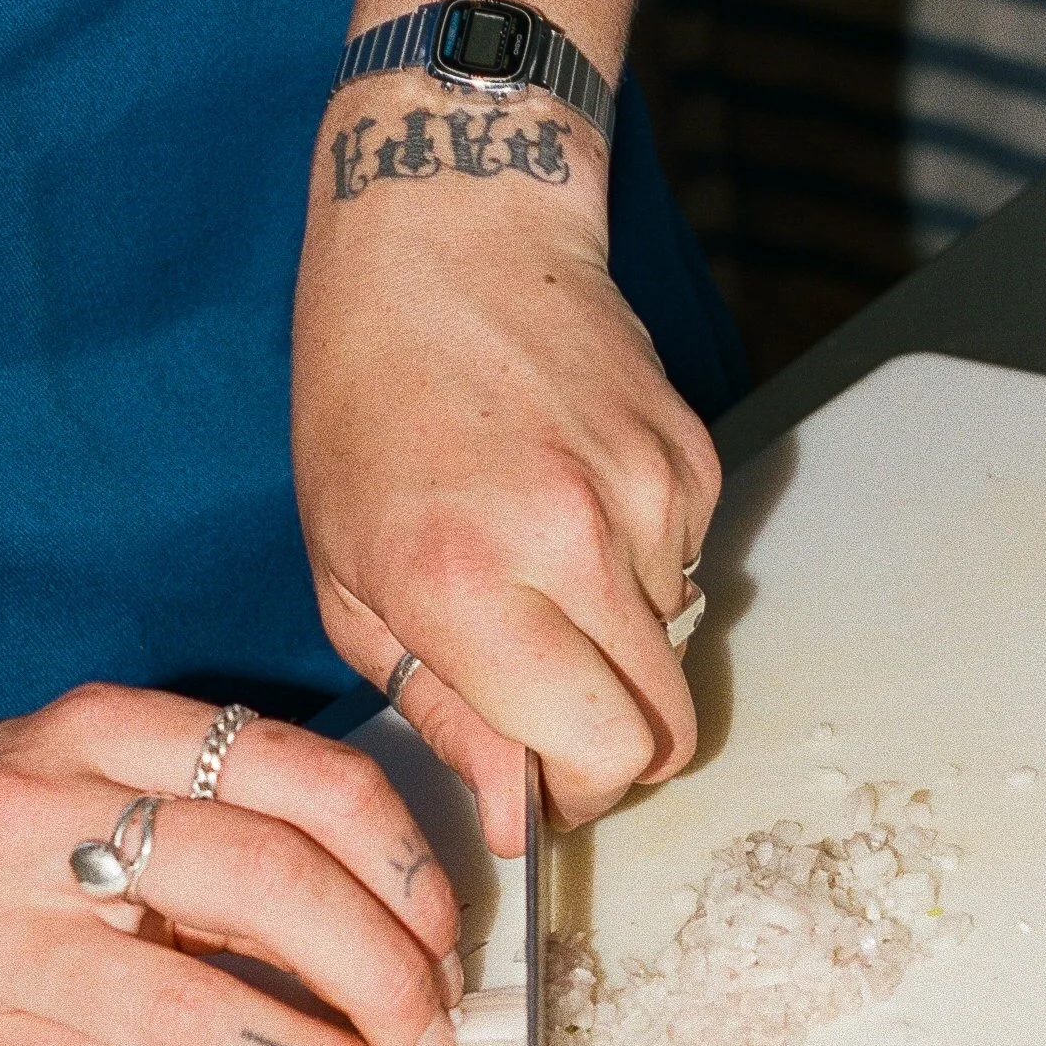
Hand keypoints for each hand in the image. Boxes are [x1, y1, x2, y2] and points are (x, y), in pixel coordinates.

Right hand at [0, 686, 462, 1045]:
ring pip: (203, 1000)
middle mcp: (48, 810)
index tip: (445, 931)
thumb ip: (224, 820)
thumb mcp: (94, 774)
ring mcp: (1, 927)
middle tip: (430, 1028)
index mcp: (104, 728)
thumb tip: (395, 923)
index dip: (403, 865)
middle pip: (270, 883)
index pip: (303, 777)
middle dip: (382, 972)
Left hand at [292, 121, 719, 850]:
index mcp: (466, 581)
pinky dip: (636, 569)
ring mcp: (650, 495)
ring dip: (618, 645)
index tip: (546, 789)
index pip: (599, 753)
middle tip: (555, 720)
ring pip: (676, 649)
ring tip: (539, 566)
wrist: (448, 233)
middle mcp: (573, 541)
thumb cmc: (368, 403)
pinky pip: (687, 571)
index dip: (581, 795)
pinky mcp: (695, 459)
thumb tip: (518, 811)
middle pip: (668, 726)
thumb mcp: (350, 578)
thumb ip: (441, 706)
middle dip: (619, 751)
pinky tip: (571, 503)